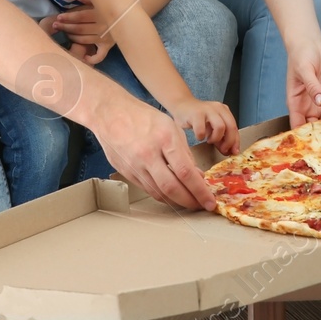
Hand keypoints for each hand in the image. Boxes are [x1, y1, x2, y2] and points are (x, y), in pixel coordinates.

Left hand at [50, 5, 114, 64]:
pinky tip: (83, 57)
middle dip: (66, 27)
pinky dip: (91, 59)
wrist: (130, 16)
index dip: (68, 17)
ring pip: (84, 40)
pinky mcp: (108, 46)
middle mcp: (103, 27)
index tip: (59, 17)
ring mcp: (105, 38)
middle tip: (56, 26)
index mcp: (100, 13)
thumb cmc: (112, 6)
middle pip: (80, 29)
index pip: (80, 17)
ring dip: (73, 38)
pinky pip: (100, 55)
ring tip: (65, 34)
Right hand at [89, 90, 215, 209]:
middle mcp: (149, 154)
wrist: (110, 113)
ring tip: (190, 202)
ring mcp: (135, 165)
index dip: (200, 190)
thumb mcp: (171, 127)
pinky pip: (148, 189)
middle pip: (172, 187)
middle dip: (190, 201)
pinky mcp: (127, 172)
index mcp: (164, 139)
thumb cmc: (143, 116)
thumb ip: (184, 152)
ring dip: (177, 201)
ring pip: (159, 192)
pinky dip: (163, 195)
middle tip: (201, 205)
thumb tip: (197, 176)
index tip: (209, 200)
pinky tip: (172, 196)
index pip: (186, 171)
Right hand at [171, 98, 239, 154]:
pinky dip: (201, 136)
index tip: (234, 152)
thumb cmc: (197, 118)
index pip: (235, 127)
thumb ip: (221, 137)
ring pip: (220, 127)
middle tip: (222, 149)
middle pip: (231, 126)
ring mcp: (207, 110)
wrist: (181, 105)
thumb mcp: (212, 126)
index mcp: (224, 111)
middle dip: (228, 142)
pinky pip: (202, 129)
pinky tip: (199, 136)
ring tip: (209, 140)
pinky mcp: (196, 113)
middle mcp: (218, 108)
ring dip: (215, 138)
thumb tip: (228, 151)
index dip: (235, 142)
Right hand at [285, 37, 320, 127]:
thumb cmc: (301, 57)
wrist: (312, 46)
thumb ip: (312, 86)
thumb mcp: (305, 70)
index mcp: (296, 103)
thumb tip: (319, 101)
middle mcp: (308, 107)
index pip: (297, 124)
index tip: (312, 146)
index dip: (303, 136)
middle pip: (313, 129)